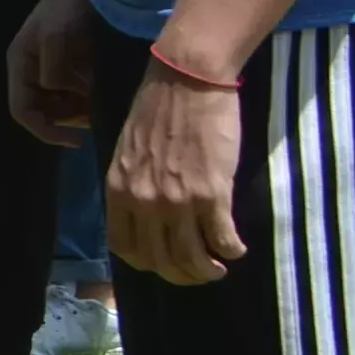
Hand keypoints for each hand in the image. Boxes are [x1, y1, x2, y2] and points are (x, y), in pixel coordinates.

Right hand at [8, 0, 93, 143]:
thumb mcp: (57, 36)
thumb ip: (54, 70)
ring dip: (84, 111)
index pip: (22, 110)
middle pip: (45, 112)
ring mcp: (55, 70)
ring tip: (107, 102)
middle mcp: (34, 72)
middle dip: (69, 120)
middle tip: (99, 117)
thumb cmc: (69, 7)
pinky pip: (80, 95)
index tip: (77, 140)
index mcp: (20, 65)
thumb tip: (61, 94)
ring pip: (64, 105)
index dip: (45, 131)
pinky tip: (110, 92)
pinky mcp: (76, 67)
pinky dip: (94, 100)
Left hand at [108, 55, 248, 285]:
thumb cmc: (158, 109)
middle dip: (180, 274)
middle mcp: (144, 200)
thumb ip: (132, 183)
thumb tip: (142, 212)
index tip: (163, 262)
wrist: (186, 79)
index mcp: (118, 189)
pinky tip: (236, 248)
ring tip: (218, 266)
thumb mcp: (128, 150)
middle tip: (198, 271)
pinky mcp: (212, 193)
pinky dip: (231, 250)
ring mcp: (177, 200)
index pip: (124, 247)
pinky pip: (222, 239)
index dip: (146, 262)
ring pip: (191, 258)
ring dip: (207, 271)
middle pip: (159, 260)